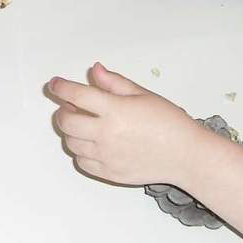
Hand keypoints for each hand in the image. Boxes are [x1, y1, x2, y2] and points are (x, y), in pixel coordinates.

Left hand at [47, 63, 202, 185]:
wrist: (186, 155)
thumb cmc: (169, 122)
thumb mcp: (143, 94)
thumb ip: (114, 82)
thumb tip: (95, 70)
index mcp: (114, 110)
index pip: (76, 95)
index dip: (61, 87)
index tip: (55, 84)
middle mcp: (106, 133)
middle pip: (66, 121)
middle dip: (63, 111)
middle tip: (70, 107)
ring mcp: (106, 155)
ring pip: (71, 143)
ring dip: (72, 131)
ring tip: (84, 124)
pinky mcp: (110, 173)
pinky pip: (82, 162)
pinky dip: (81, 152)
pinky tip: (92, 143)